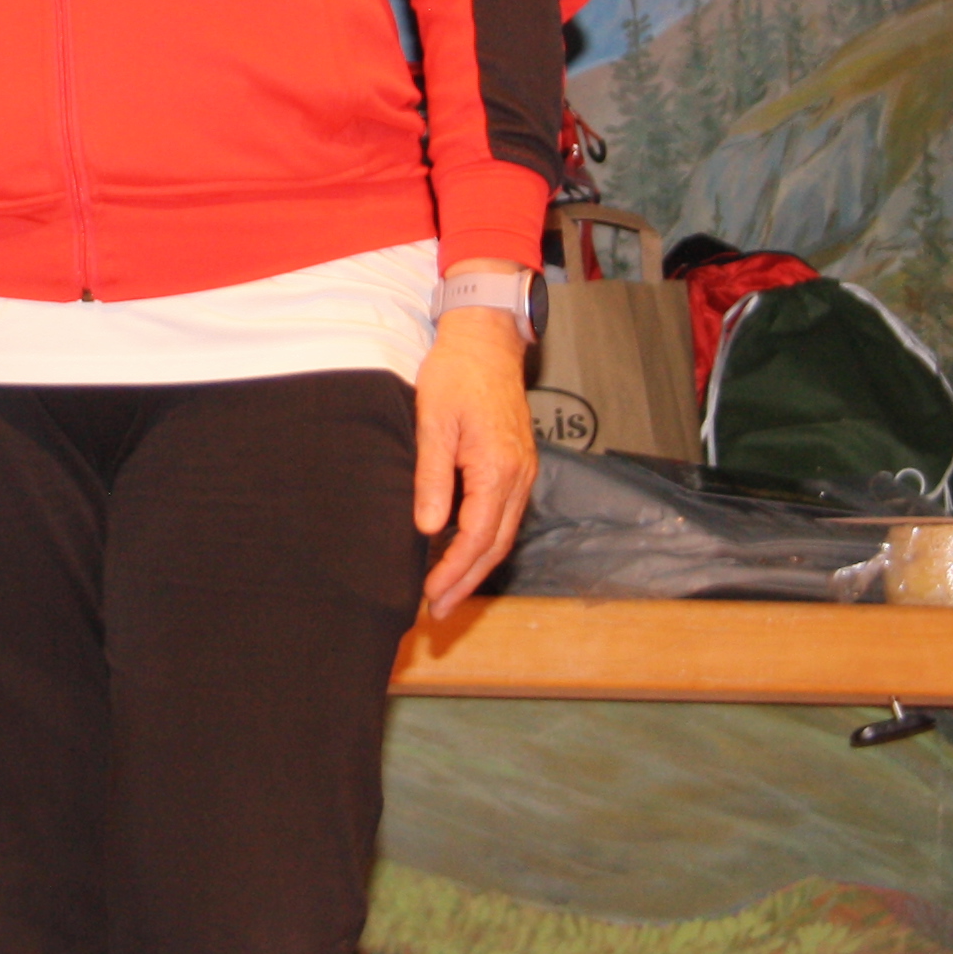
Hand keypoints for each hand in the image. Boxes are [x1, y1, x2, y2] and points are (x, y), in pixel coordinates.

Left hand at [412, 305, 538, 616]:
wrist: (487, 341)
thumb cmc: (456, 375)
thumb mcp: (434, 422)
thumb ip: (432, 476)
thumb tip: (429, 529)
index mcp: (498, 468)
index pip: (477, 536)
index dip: (454, 571)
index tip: (430, 596)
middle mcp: (518, 476)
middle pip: (496, 544)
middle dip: (467, 582)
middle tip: (438, 612)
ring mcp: (523, 472)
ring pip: (503, 533)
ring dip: (477, 567)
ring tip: (448, 593)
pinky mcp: (518, 466)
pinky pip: (505, 515)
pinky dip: (485, 541)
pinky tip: (464, 552)